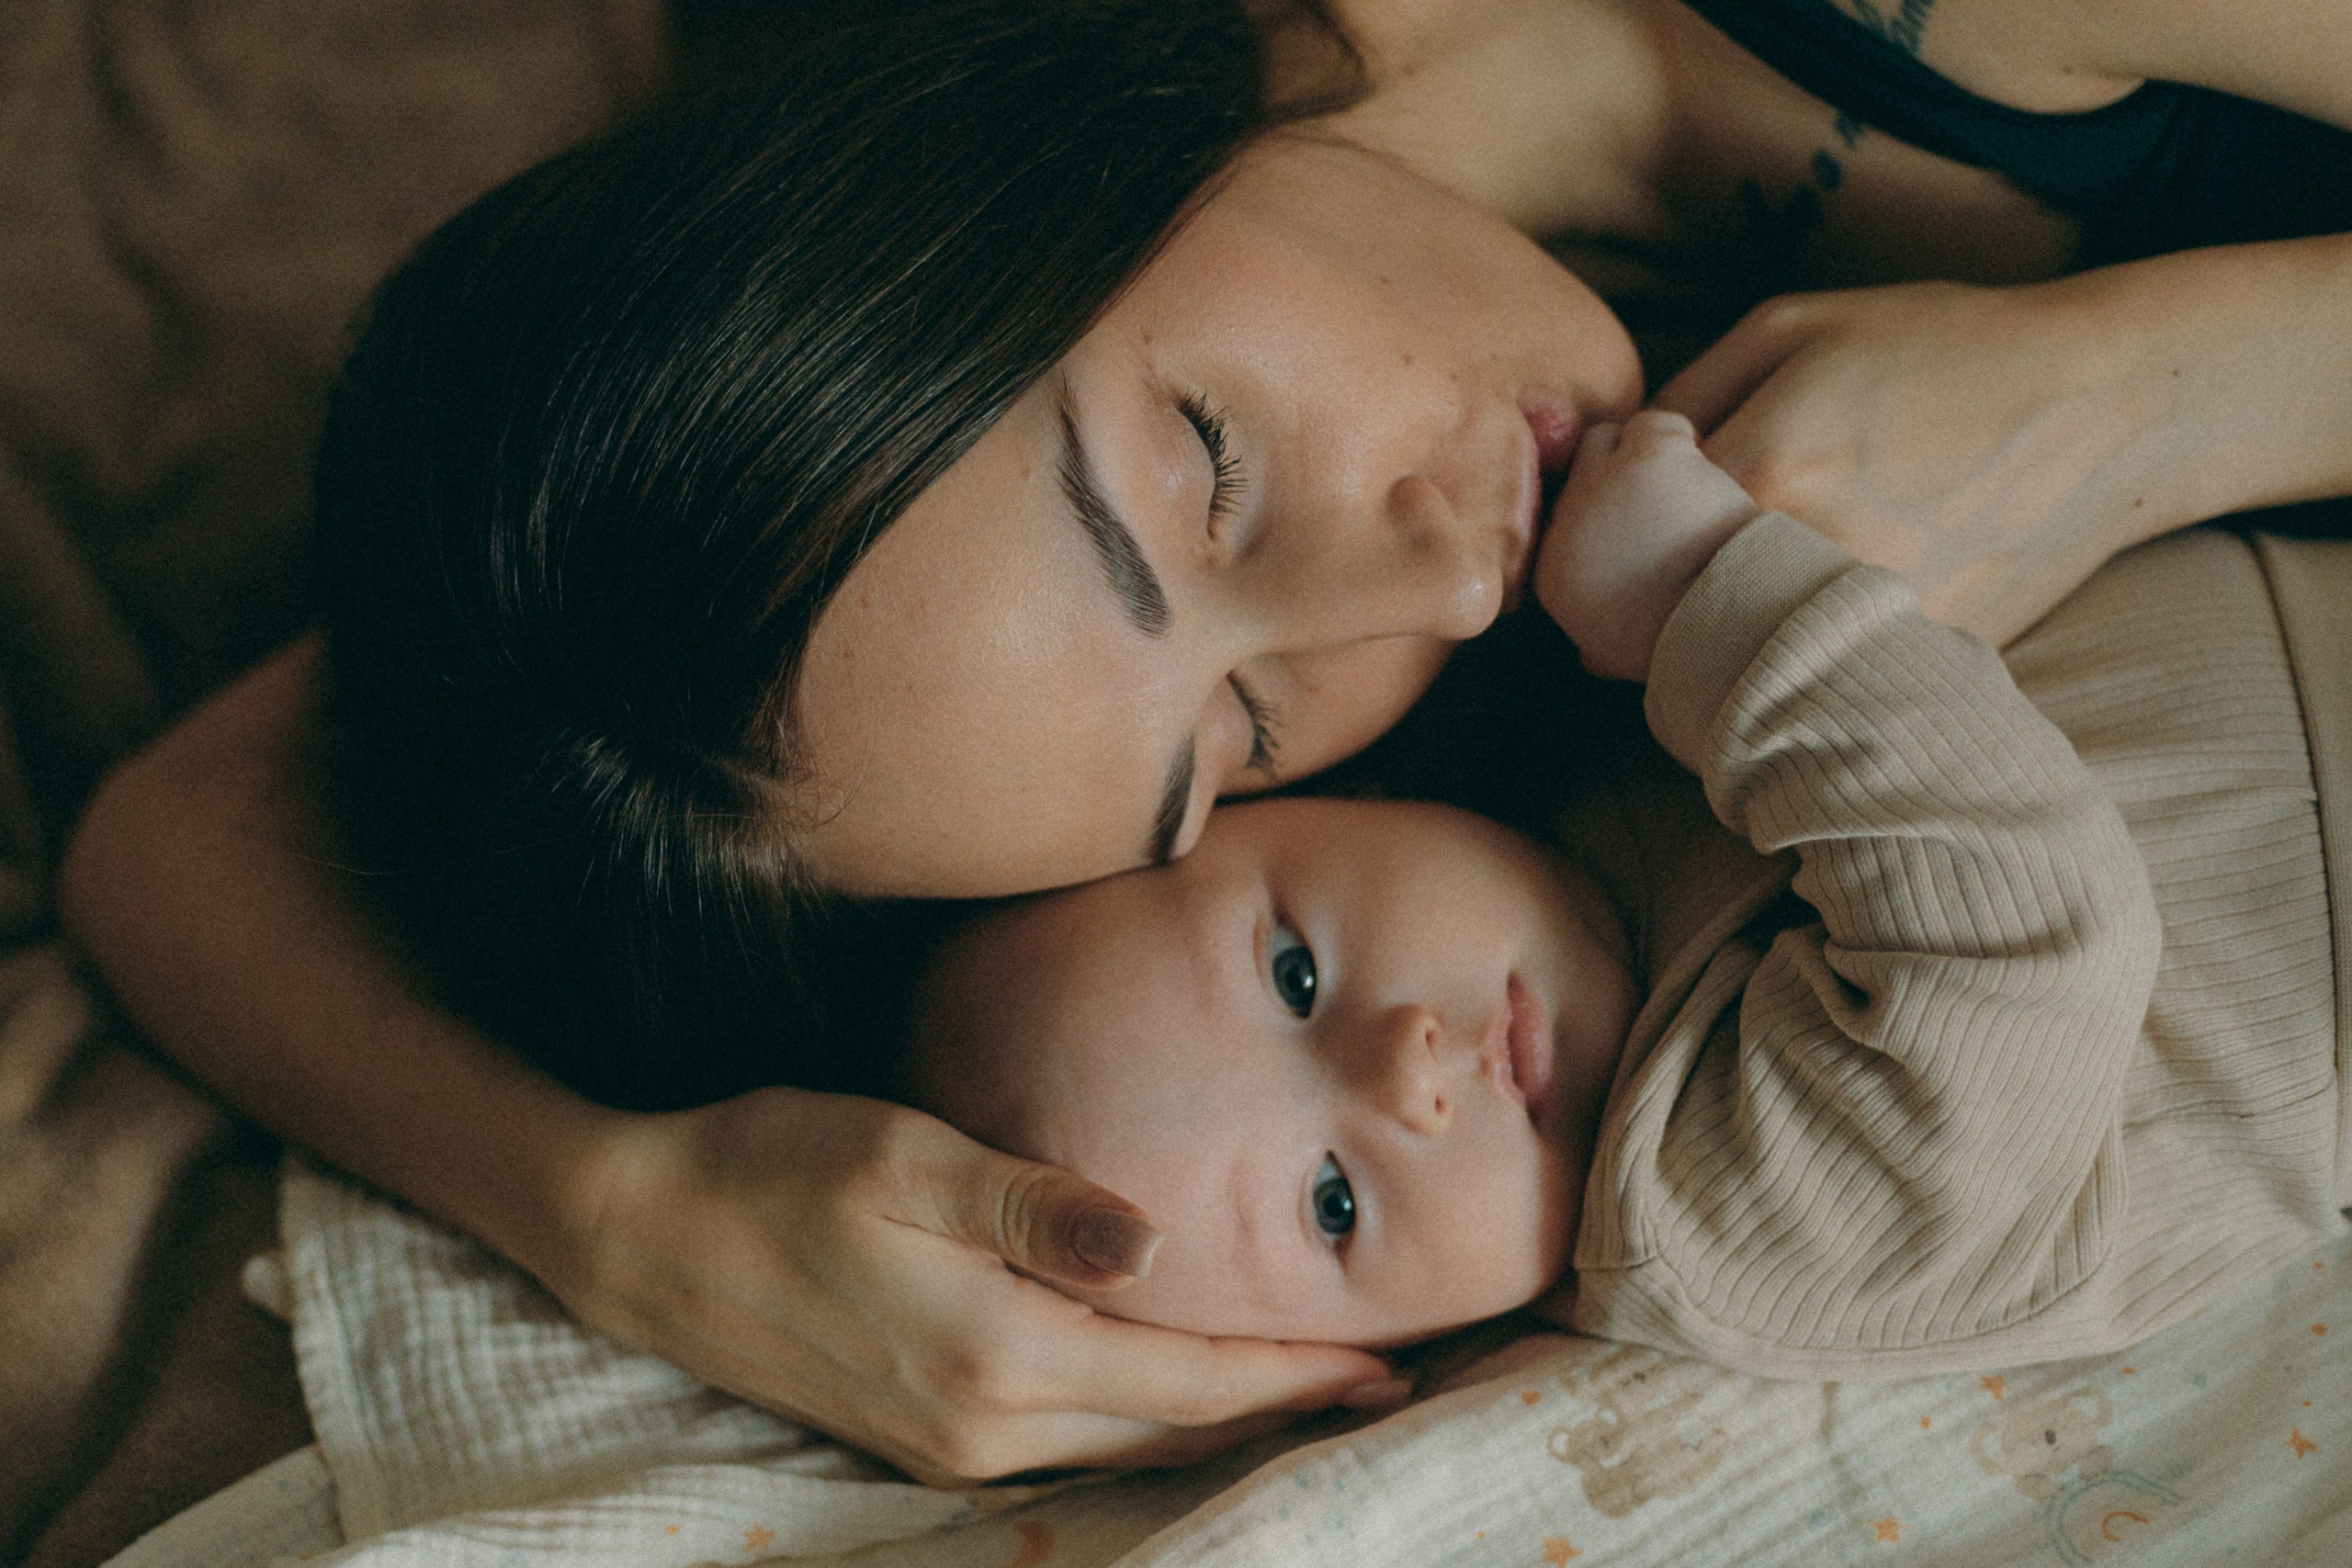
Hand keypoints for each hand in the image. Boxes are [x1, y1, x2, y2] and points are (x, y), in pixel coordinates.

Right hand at [545, 1087, 1400, 1483]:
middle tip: (1378, 1385)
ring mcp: (948, 1443)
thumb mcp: (905, 1155)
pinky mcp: (918, 1436)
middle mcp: (983, 1425)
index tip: (1380, 1367)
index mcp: (996, 1352)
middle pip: (1167, 1429)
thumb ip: (1035, 1205)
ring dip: (1214, 1422)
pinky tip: (1170, 1393)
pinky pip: (1067, 1443)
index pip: (1184, 1380)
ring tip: (1300, 1390)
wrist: (640, 1236)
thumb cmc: (771, 1166)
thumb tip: (1157, 1245)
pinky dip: (1141, 1422)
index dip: (1289, 1374)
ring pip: (1121, 1446)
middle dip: (1276, 1407)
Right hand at [1534, 411, 1760, 681]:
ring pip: (1612, 437)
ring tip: (1685, 489)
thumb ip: (1591, 645)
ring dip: (1645, 454)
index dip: (1598, 517)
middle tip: (1656, 499)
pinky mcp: (1649, 455)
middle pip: (1576, 470)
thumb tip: (1590, 653)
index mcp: (1552, 571)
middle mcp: (1565, 519)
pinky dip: (1679, 437)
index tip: (1631, 531)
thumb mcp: (1611, 656)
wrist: (1718, 622)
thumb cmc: (1673, 642)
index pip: (1560, 521)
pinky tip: (1699, 469)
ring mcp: (1602, 481)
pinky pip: (1657, 423)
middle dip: (1611, 477)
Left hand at [1654, 277, 2182, 645]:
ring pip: (1722, 670)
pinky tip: (1795, 610)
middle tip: (1643, 566)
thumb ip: (1681, 401)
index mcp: (1764, 469)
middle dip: (1628, 603)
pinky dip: (1782, 658)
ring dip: (1701, 637)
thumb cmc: (1941, 347)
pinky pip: (1804, 680)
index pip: (1612, 545)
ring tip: (1725, 583)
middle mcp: (1805, 559)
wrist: (2105, 403)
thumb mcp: (1789, 328)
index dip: (1592, 536)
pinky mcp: (1914, 659)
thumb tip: (1606, 467)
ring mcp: (1864, 621)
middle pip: (1650, 626)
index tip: (1604, 521)